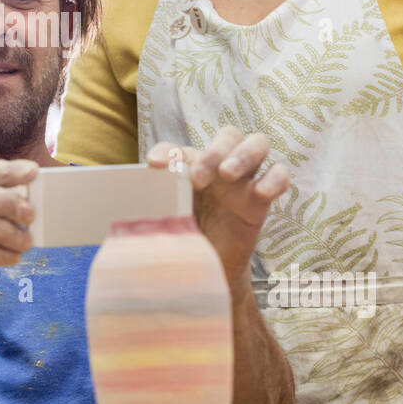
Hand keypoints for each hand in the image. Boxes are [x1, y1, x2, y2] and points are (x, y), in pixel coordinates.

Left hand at [148, 127, 289, 295]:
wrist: (208, 268)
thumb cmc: (184, 237)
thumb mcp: (166, 219)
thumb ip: (153, 204)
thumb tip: (123, 204)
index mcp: (191, 166)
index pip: (180, 148)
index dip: (168, 152)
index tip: (155, 165)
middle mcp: (219, 166)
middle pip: (228, 135)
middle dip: (213, 151)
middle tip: (198, 177)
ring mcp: (243, 180)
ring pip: (257, 144)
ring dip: (243, 155)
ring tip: (227, 175)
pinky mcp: (261, 200)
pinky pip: (279, 176)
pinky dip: (275, 178)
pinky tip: (262, 192)